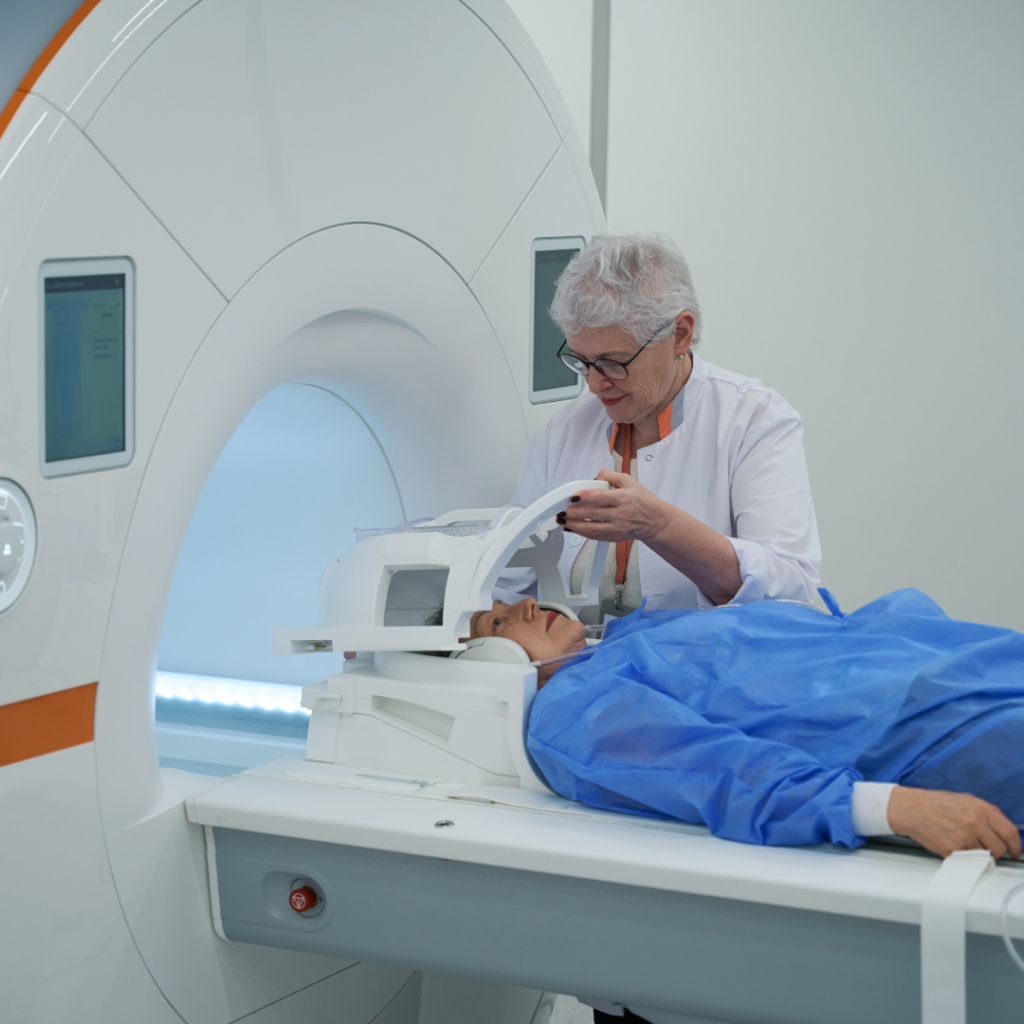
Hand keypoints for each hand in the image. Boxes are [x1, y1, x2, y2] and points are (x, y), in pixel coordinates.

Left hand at [556, 469, 670, 543]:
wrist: (655, 521)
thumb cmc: (643, 501)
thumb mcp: (630, 481)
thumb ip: (611, 475)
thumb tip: (595, 477)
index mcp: (624, 498)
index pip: (602, 497)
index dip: (585, 496)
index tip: (573, 496)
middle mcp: (621, 514)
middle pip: (593, 514)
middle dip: (574, 512)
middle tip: (561, 510)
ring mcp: (618, 528)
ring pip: (593, 528)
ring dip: (574, 525)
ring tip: (562, 520)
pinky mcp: (615, 537)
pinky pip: (596, 536)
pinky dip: (582, 532)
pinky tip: (572, 527)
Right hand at [886, 786, 1021, 859]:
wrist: (910, 808)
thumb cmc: (934, 803)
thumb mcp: (964, 800)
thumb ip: (985, 812)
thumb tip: (1001, 827)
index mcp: (980, 808)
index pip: (1009, 832)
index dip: (1015, 845)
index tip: (1014, 851)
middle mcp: (974, 823)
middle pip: (999, 848)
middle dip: (995, 852)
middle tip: (987, 848)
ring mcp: (963, 838)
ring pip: (983, 856)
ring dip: (977, 853)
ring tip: (963, 842)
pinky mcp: (952, 850)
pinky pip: (967, 860)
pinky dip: (962, 856)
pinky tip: (952, 844)